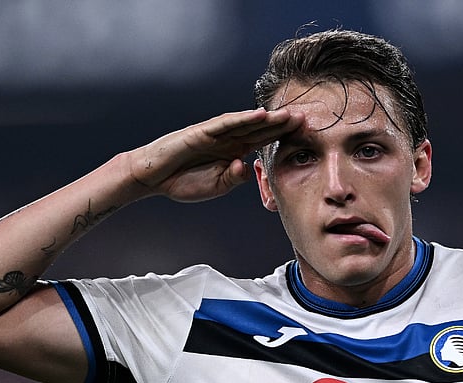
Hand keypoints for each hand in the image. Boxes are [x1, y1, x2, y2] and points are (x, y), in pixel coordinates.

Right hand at [128, 108, 301, 202]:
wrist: (154, 178)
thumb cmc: (183, 181)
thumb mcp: (216, 186)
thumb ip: (233, 178)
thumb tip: (246, 168)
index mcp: (234, 152)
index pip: (263, 142)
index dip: (283, 138)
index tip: (306, 136)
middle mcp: (229, 139)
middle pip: (261, 130)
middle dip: (283, 125)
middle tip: (307, 119)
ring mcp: (216, 134)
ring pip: (247, 124)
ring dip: (269, 119)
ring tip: (289, 115)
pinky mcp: (202, 132)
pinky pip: (226, 124)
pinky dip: (242, 119)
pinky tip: (259, 115)